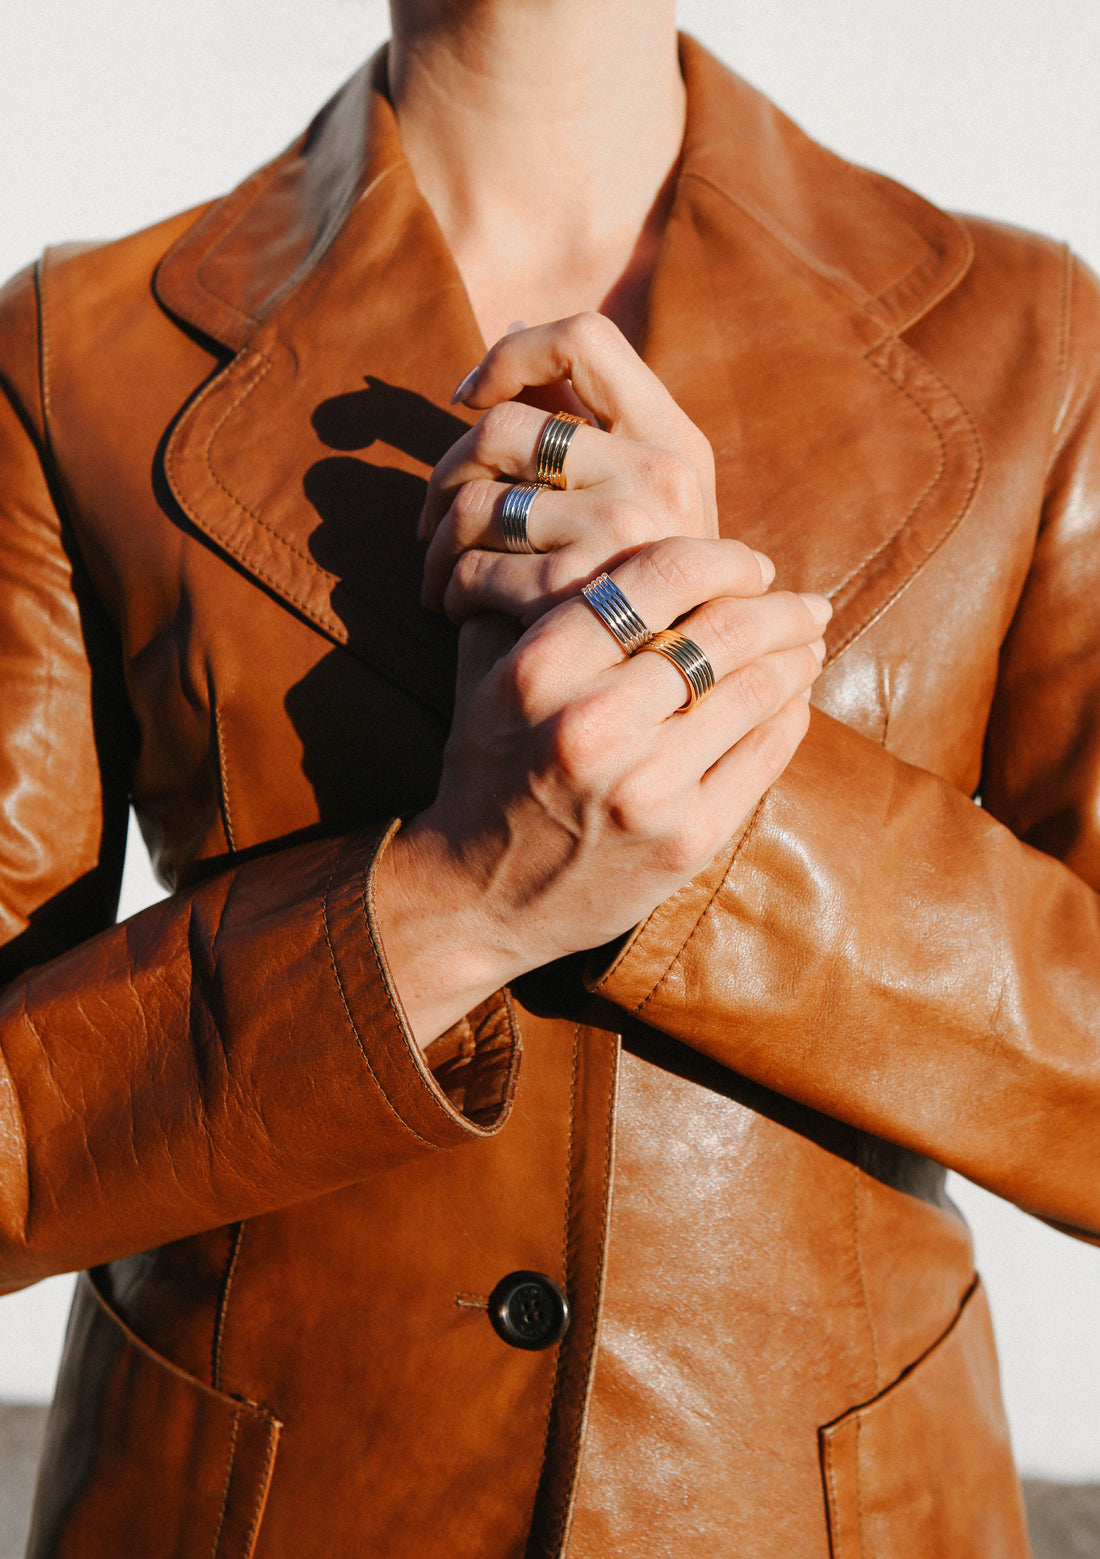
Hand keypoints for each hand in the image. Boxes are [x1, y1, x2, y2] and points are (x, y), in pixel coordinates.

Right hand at [375, 536, 829, 1044]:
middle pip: (723, 631)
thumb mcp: (488, 678)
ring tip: (809, 643)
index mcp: (540, 669)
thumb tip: (624, 537)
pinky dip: (789, 716)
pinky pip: (765, 755)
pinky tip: (792, 700)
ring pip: (756, 690)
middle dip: (781, 607)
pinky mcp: (686, 840)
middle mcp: (592, 724)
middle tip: (806, 602)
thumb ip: (539, 603)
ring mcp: (645, 787)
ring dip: (797, 657)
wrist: (477, 898)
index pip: (659, 574)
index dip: (723, 557)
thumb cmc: (487, 773)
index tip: (750, 562)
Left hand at [420, 313, 734, 624]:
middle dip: (446, 472)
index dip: (510, 352)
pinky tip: (458, 611)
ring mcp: (624, 534)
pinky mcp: (580, 593)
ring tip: (442, 577)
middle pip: (505, 427)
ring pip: (476, 501)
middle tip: (436, 519)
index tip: (468, 397)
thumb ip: (585, 423)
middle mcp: (661, 476)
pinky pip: (473, 567)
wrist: (675, 707)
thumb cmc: (644, 602)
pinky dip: (449, 590)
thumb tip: (512, 331)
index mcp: (676, 441)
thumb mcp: (642, 507)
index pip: (584, 336)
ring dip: (437, 544)